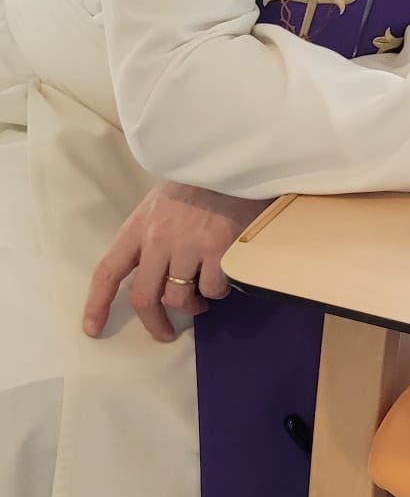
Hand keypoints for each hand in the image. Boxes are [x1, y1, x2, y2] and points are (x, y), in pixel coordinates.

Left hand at [83, 183, 267, 342]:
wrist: (230, 164)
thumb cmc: (196, 186)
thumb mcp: (159, 206)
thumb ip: (149, 238)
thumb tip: (151, 276)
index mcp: (137, 228)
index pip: (108, 271)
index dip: (97, 303)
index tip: (92, 329)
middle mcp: (157, 239)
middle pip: (143, 297)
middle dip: (154, 323)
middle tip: (165, 333)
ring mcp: (187, 246)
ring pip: (179, 299)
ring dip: (191, 307)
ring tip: (201, 300)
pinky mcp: (217, 250)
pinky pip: (211, 290)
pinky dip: (216, 294)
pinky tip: (222, 280)